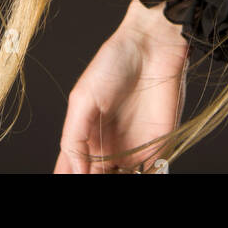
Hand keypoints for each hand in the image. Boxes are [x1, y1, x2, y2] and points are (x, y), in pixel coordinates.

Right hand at [54, 0, 189, 174]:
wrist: (152, 45)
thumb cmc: (113, 63)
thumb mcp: (83, 98)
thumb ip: (74, 138)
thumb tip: (76, 171)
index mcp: (87, 138)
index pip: (73, 170)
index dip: (70, 177)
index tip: (70, 181)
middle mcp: (109, 148)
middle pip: (97, 178)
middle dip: (93, 181)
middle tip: (94, 178)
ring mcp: (133, 150)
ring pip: (122, 178)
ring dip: (117, 181)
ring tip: (112, 176)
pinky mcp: (158, 148)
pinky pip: (150, 173)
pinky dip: (144, 178)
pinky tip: (132, 176)